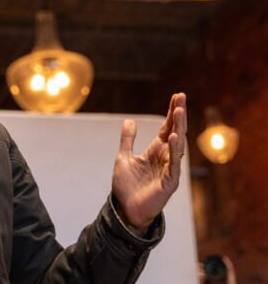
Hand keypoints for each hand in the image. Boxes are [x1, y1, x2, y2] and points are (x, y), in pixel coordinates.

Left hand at [112, 93, 187, 230]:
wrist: (125, 209)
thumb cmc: (126, 186)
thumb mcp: (123, 158)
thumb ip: (127, 140)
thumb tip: (129, 120)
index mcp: (156, 151)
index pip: (166, 127)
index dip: (171, 113)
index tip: (176, 96)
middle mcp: (166, 158)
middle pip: (175, 132)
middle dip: (178, 115)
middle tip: (181, 97)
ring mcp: (170, 169)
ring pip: (177, 145)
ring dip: (178, 128)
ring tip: (179, 111)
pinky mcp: (169, 182)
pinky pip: (174, 164)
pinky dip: (174, 150)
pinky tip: (173, 137)